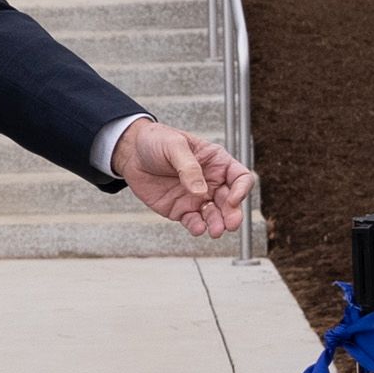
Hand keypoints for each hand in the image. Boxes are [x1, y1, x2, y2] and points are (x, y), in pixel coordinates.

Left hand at [114, 119, 256, 239]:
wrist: (132, 153)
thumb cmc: (156, 141)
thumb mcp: (174, 145)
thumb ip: (188, 167)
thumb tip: (200, 191)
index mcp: (216, 162)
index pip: (240, 177)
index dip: (241, 189)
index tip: (233, 198)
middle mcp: (211, 182)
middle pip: (231, 201)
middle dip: (233, 214)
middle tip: (231, 224)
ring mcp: (197, 198)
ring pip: (214, 215)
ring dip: (217, 224)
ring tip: (215, 231)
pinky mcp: (181, 210)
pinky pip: (194, 222)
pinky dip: (197, 227)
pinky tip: (197, 228)